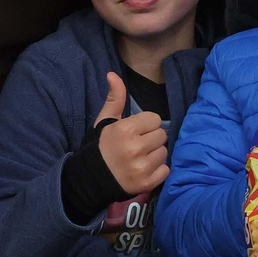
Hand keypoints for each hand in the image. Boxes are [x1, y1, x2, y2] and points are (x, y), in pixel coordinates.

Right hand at [94, 72, 167, 195]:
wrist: (91, 179)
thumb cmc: (101, 147)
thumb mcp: (105, 121)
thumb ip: (115, 98)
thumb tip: (112, 74)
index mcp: (126, 129)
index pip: (155, 119)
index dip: (145, 124)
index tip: (134, 132)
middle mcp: (136, 148)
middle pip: (161, 135)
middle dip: (151, 138)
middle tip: (137, 145)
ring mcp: (142, 167)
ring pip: (164, 152)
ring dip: (154, 154)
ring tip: (139, 158)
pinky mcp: (148, 183)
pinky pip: (165, 170)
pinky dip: (157, 170)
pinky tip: (143, 169)